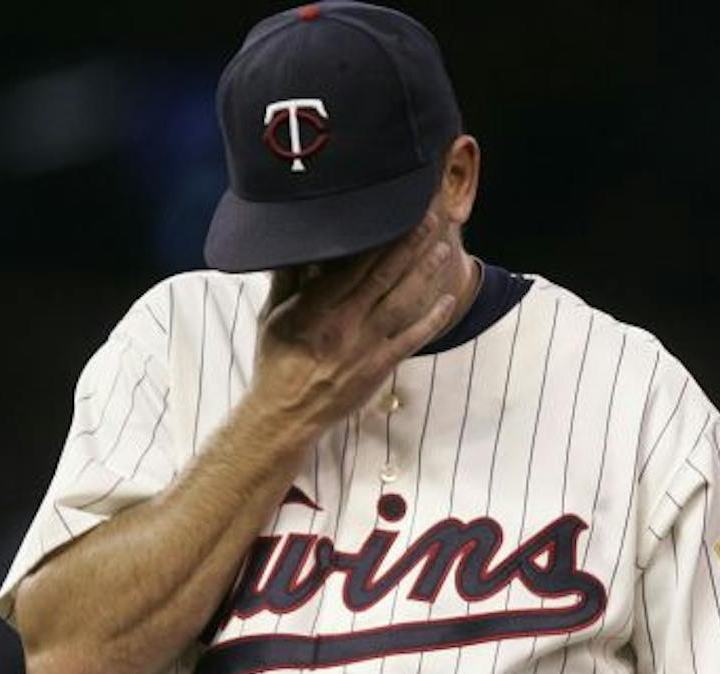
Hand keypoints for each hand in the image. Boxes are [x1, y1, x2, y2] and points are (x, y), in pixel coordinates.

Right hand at [246, 206, 464, 435]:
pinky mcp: (378, 367)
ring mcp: (364, 344)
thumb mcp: (272, 316)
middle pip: (384, 273)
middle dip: (409, 244)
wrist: (284, 414)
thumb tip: (291, 245)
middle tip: (430, 217)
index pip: (354, 261)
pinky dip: (431, 320)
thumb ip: (287, 280)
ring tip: (443, 249)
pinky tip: (448, 301)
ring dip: (425, 274)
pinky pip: (411, 339)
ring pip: (402, 301)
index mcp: (317, 303)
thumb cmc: (275, 362)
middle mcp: (345, 320)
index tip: (396, 213)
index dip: (379, 235)